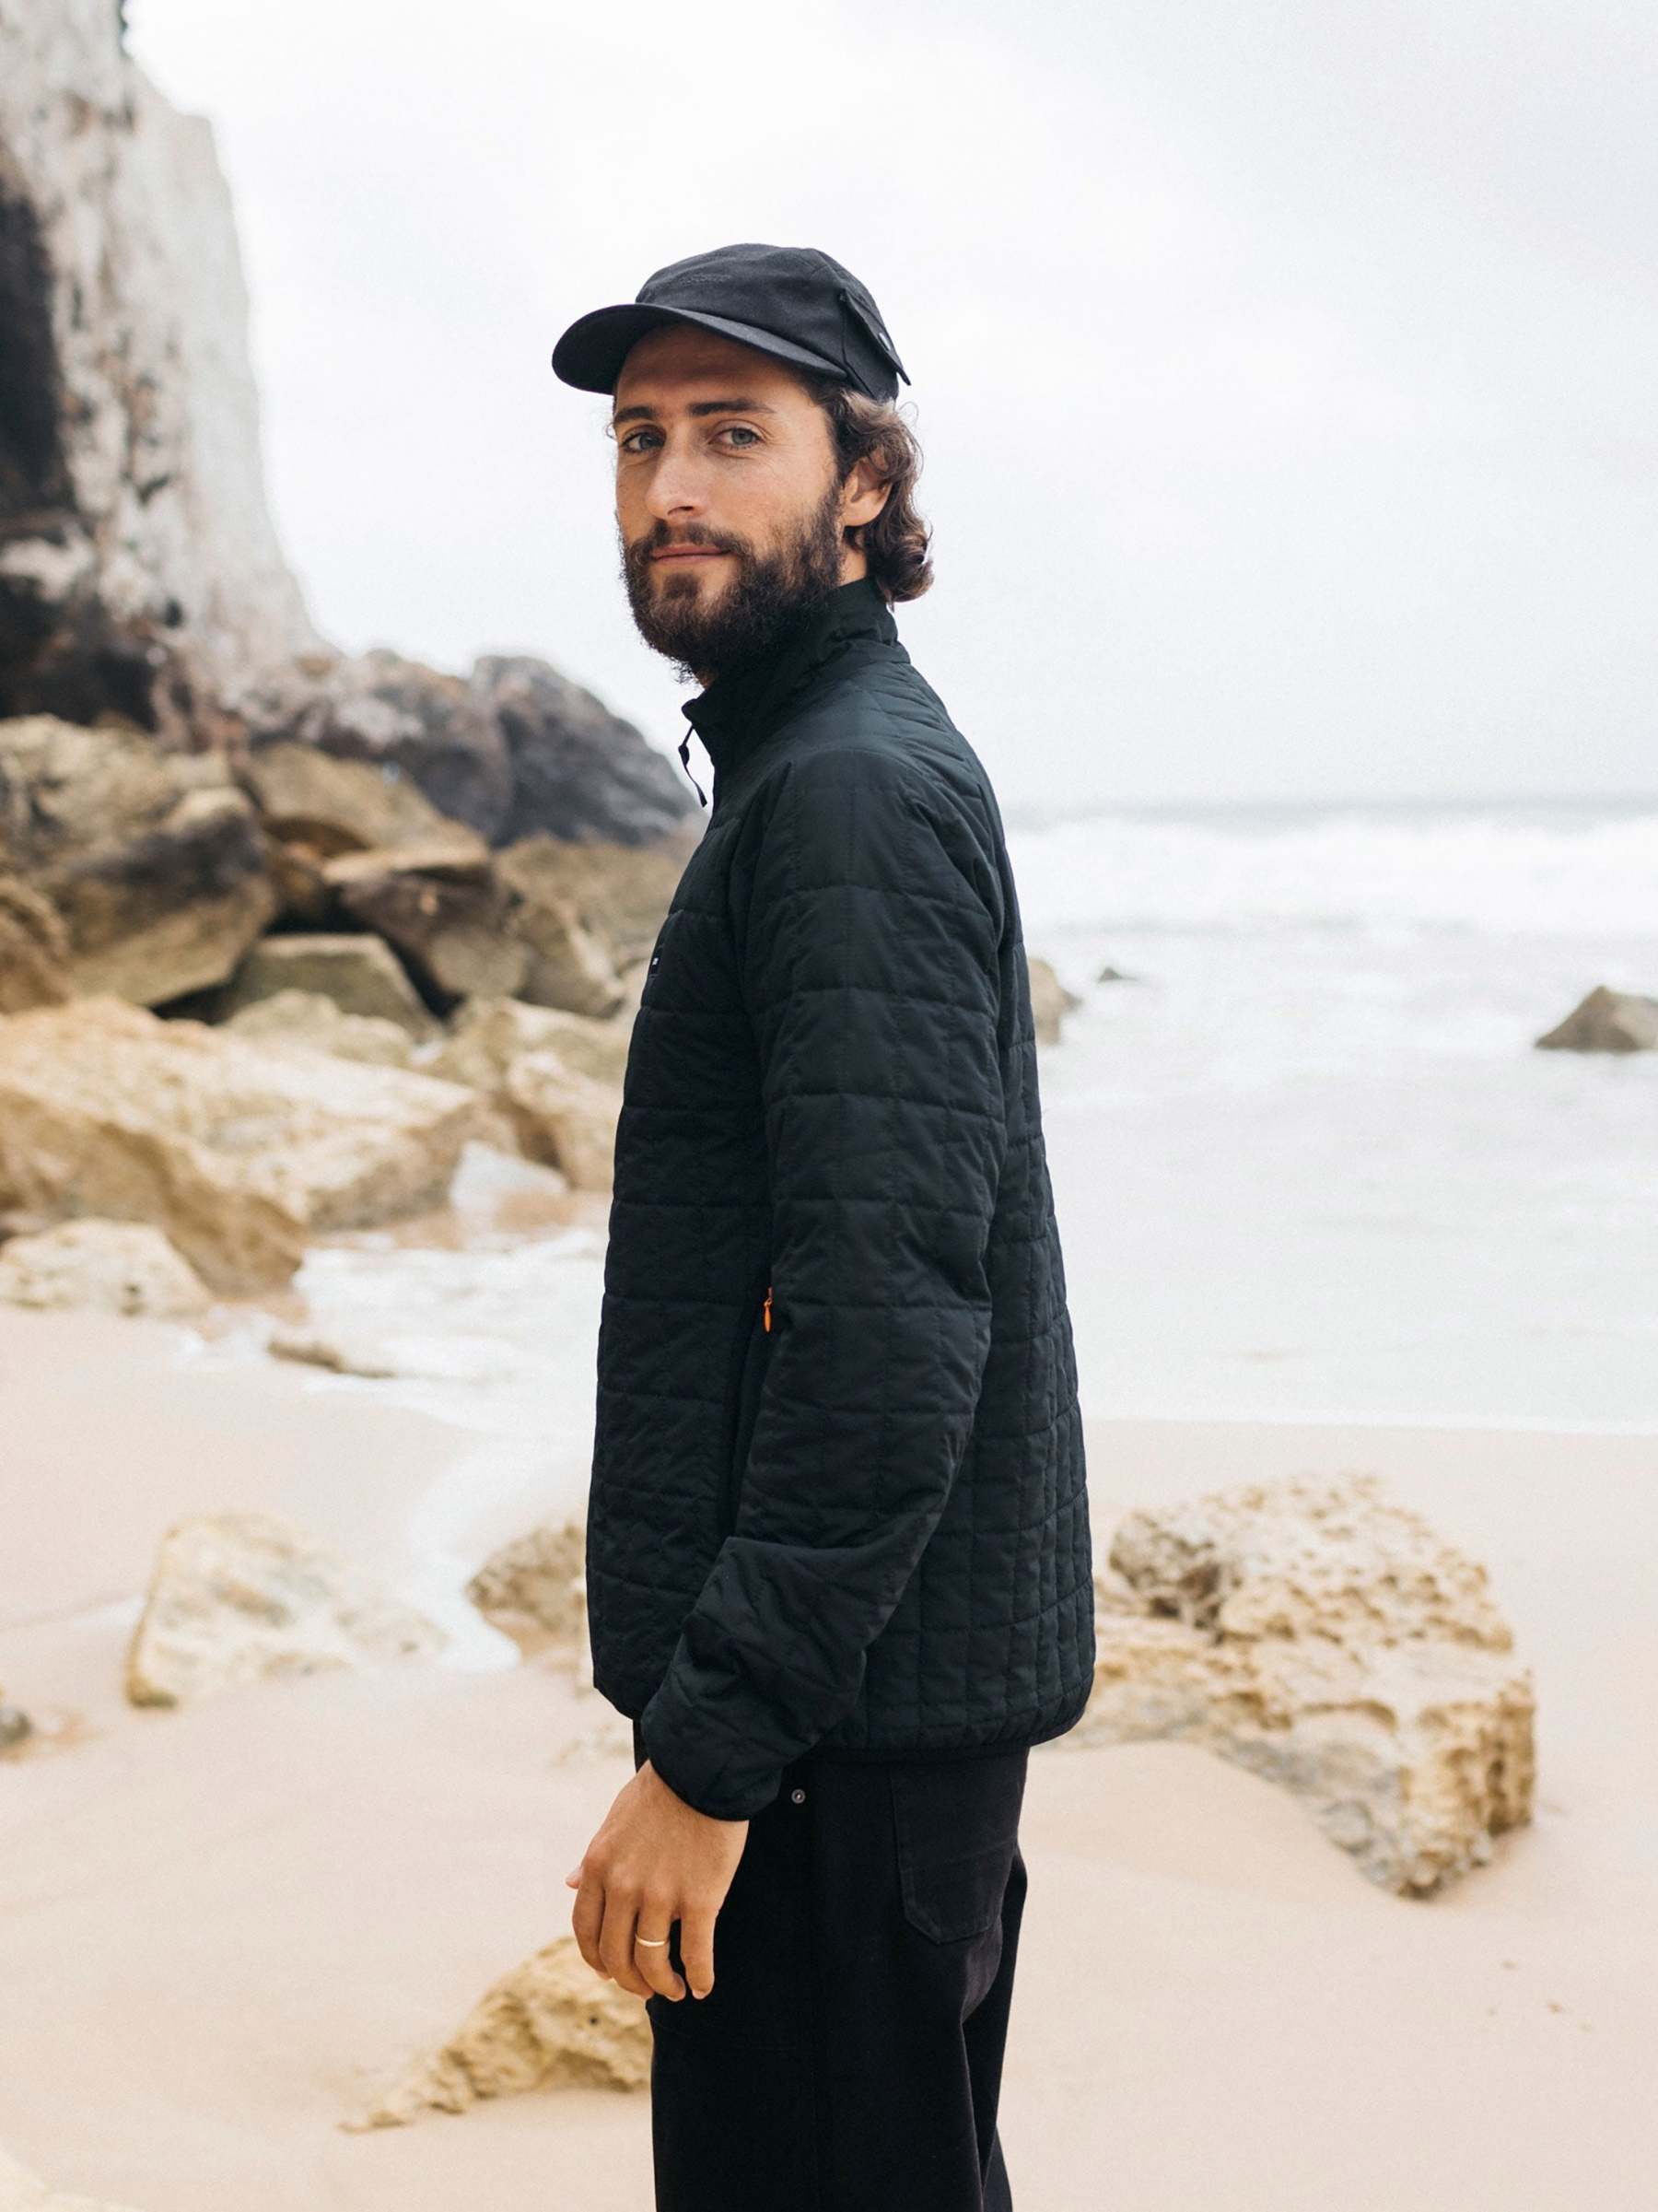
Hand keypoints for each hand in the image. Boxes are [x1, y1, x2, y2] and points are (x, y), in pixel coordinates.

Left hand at [565, 1759, 748, 2001]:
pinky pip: (696, 1953)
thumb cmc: (660, 1790)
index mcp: (598, 1867)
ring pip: (652, 1962)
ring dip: (662, 1985)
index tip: (610, 1972)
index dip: (597, 1959)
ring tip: (675, 1989)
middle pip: (617, 1955)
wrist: (703, 1768)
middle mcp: (623, 1887)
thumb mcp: (614, 1821)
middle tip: (645, 1988)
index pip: (586, 1931)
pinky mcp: (700, 1899)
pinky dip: (699, 1977)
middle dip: (630, 1980)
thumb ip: (593, 1858)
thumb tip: (570, 1885)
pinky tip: (703, 1986)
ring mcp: (661, 1896)